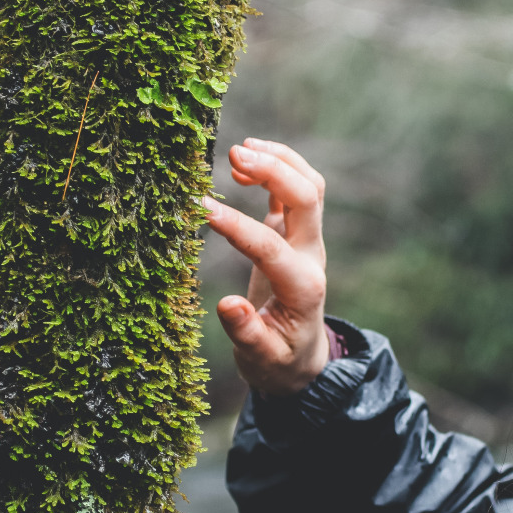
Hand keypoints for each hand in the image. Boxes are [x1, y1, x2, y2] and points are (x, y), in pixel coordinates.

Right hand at [204, 139, 329, 394]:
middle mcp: (310, 257)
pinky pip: (295, 191)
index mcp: (302, 288)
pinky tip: (242, 164)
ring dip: (280, 160)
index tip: (201, 208)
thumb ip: (248, 334)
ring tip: (238, 150)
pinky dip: (276, 168)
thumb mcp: (262, 360)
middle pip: (307, 198)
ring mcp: (306, 242)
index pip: (271, 246)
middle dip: (274, 170)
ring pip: (308, 185)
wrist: (300, 361)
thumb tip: (228, 305)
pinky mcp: (295, 234)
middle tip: (232, 155)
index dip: (236, 226)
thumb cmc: (278, 362)